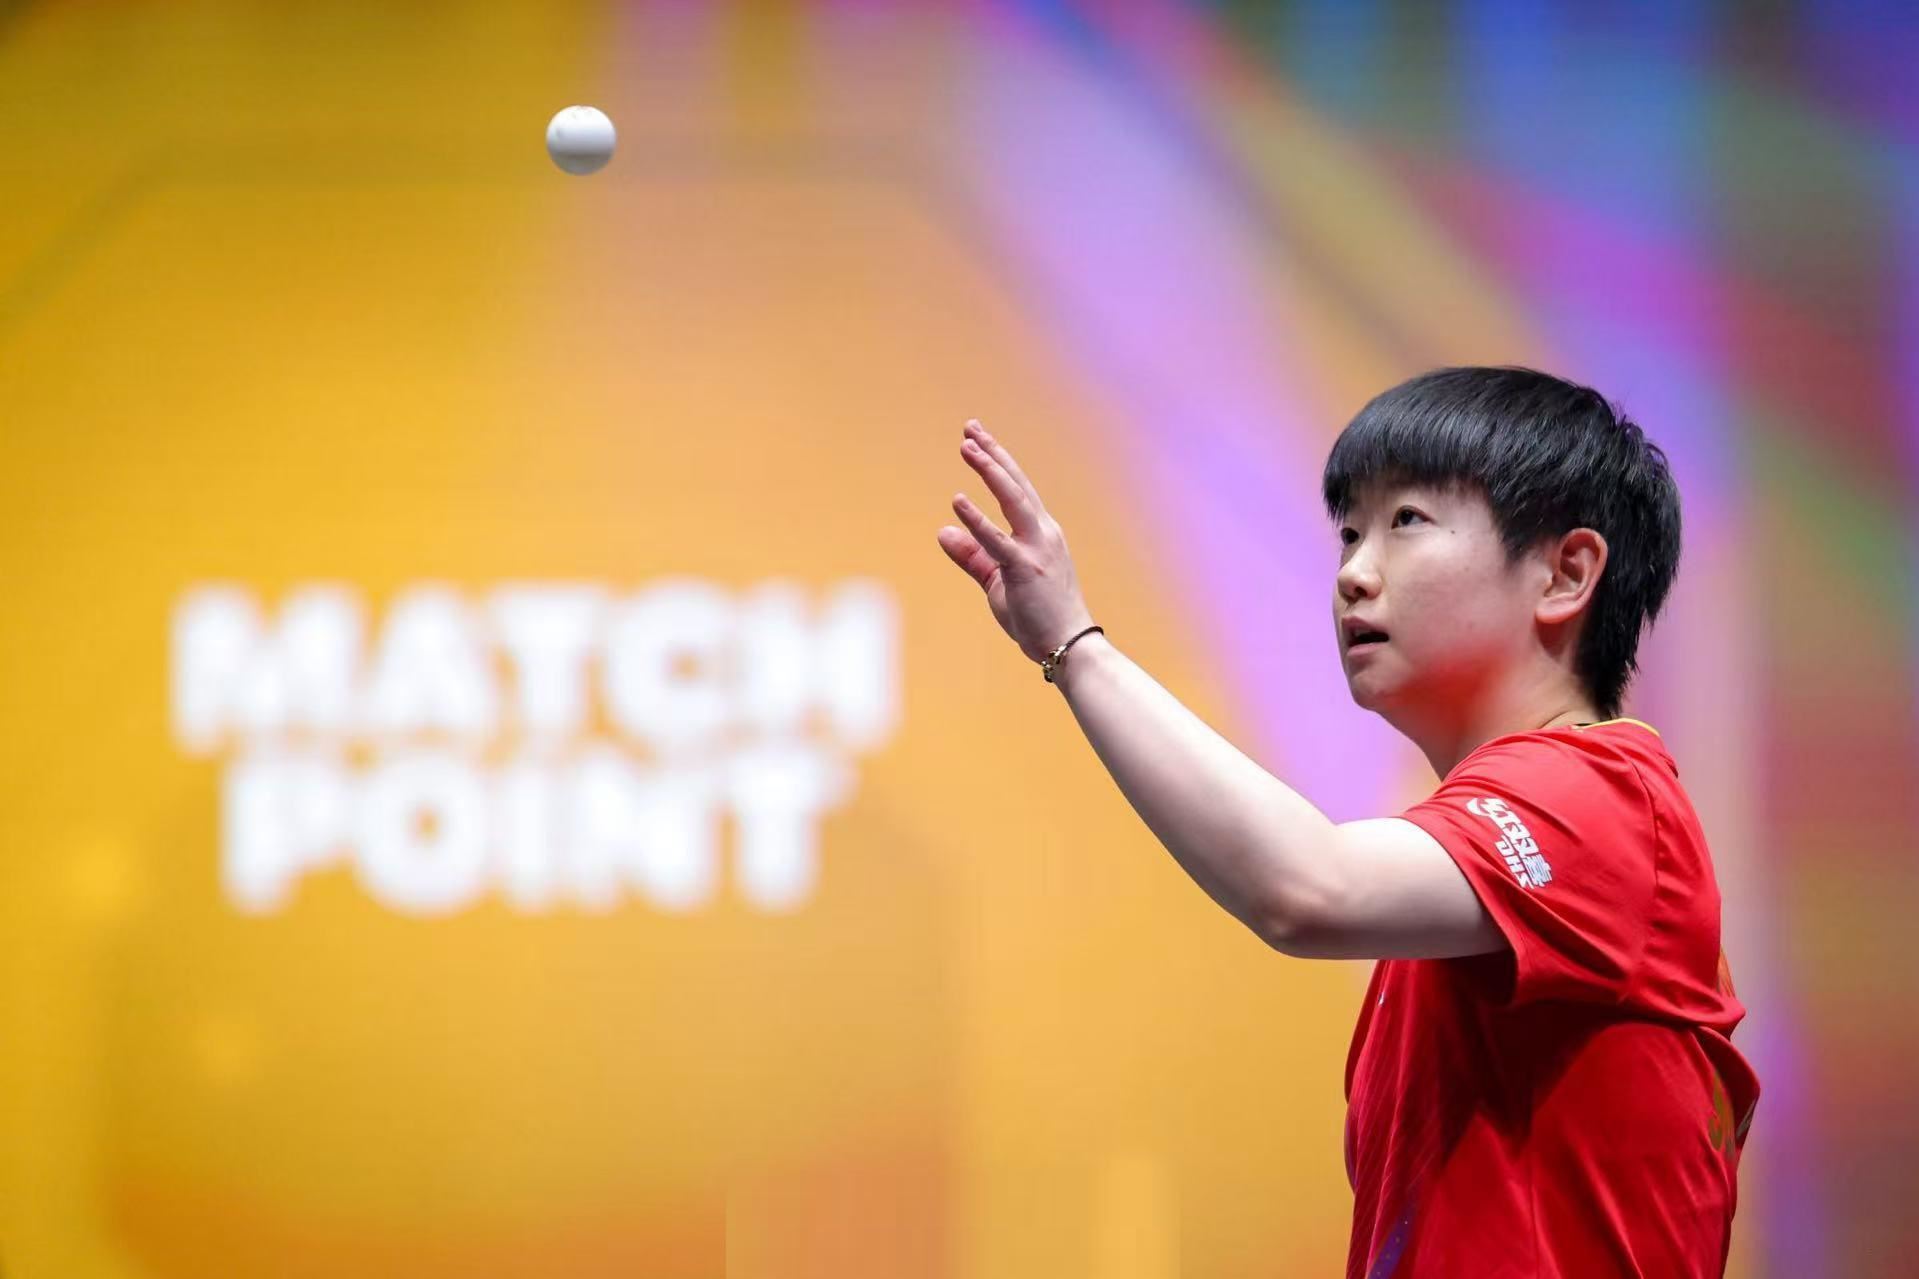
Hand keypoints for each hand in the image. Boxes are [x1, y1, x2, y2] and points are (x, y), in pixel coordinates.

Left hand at [936, 419, 1095, 664]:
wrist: (1067, 645)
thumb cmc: (1036, 615)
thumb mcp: (997, 581)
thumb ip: (971, 555)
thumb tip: (943, 530)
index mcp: (1039, 533)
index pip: (1017, 489)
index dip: (997, 461)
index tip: (977, 438)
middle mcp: (1042, 533)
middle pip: (1016, 483)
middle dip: (993, 454)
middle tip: (970, 428)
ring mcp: (1036, 549)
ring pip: (1013, 499)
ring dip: (990, 470)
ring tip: (967, 447)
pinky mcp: (1025, 569)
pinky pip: (998, 540)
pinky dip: (977, 519)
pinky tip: (958, 500)